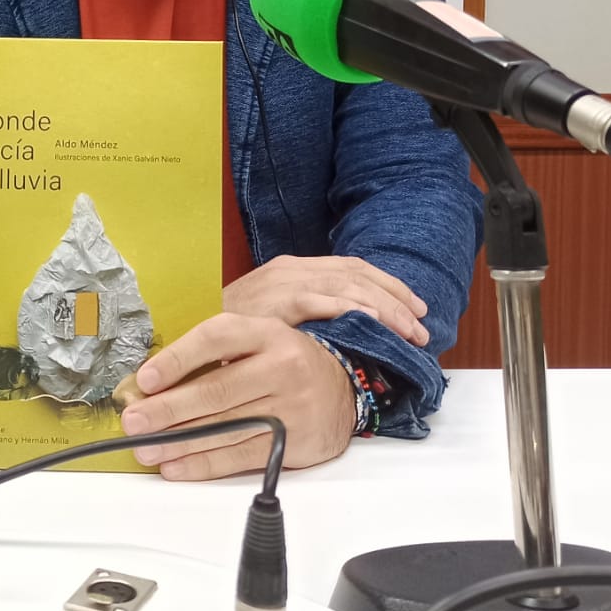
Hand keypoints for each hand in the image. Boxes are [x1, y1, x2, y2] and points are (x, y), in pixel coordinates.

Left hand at [118, 313, 354, 480]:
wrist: (342, 391)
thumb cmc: (284, 363)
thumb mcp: (257, 343)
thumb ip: (214, 356)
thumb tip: (153, 384)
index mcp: (265, 333)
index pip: (215, 339)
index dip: (177, 359)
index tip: (145, 380)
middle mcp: (282, 365)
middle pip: (216, 390)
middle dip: (167, 409)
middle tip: (134, 422)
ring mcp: (291, 406)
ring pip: (224, 427)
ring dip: (178, 442)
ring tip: (145, 449)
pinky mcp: (295, 442)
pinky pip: (240, 456)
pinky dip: (204, 464)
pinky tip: (177, 465)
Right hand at [223, 254, 428, 347]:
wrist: (189, 342)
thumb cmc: (234, 338)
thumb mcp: (276, 320)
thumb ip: (308, 316)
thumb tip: (356, 328)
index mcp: (292, 268)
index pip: (351, 268)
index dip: (388, 285)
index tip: (417, 309)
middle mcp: (288, 269)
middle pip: (355, 274)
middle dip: (395, 298)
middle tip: (422, 326)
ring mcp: (280, 285)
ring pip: (345, 287)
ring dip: (384, 308)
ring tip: (410, 331)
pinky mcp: (272, 306)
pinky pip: (320, 302)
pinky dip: (351, 310)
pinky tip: (376, 323)